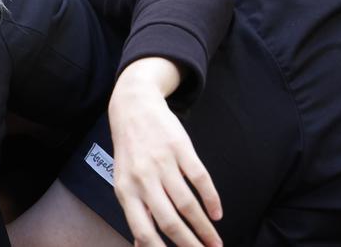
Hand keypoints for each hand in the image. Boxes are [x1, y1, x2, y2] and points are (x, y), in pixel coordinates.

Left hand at [108, 58, 222, 246]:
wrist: (133, 107)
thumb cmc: (130, 151)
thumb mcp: (124, 180)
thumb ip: (136, 210)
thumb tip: (142, 244)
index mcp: (125, 190)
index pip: (143, 229)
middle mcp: (142, 178)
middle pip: (169, 220)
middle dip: (191, 244)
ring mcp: (162, 162)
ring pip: (187, 204)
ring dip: (205, 227)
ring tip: (216, 242)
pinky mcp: (180, 148)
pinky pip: (200, 179)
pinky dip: (211, 199)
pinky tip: (217, 213)